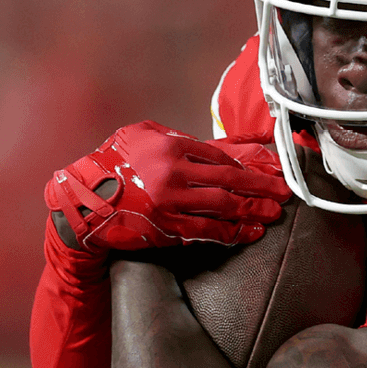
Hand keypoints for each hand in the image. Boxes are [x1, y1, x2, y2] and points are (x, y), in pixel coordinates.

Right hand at [45, 122, 288, 254]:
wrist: (82, 201)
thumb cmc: (113, 163)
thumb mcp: (141, 135)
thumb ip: (176, 137)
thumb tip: (213, 144)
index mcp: (170, 148)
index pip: (220, 156)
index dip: (246, 165)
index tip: (264, 172)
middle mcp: (174, 175)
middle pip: (230, 180)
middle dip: (262, 187)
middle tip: (284, 192)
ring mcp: (171, 204)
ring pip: (224, 207)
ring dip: (253, 211)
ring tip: (274, 213)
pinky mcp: (166, 228)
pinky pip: (207, 231)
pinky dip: (232, 233)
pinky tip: (250, 232)